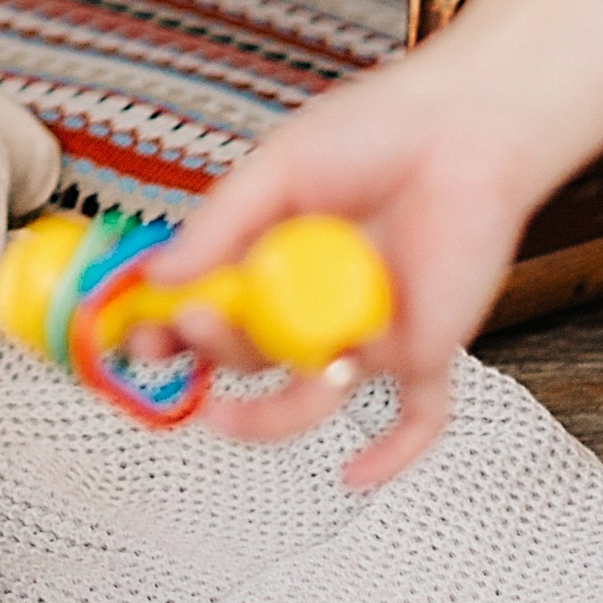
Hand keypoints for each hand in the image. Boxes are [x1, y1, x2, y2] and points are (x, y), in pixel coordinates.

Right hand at [141, 60, 546, 489]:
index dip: (171, 330)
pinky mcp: (424, 348)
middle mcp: (316, 303)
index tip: (138, 338)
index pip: (212, 310)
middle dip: (212, 354)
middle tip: (184, 332)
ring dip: (265, 414)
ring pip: (312, 394)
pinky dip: (389, 454)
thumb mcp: (279, 170)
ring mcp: (368, 331)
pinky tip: (354, 476)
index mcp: (274, 260)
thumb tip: (158, 274)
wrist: (464, 125)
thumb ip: (221, 224)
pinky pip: (415, 417)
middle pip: (254, 356)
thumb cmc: (375, 130)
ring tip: (225, 412)